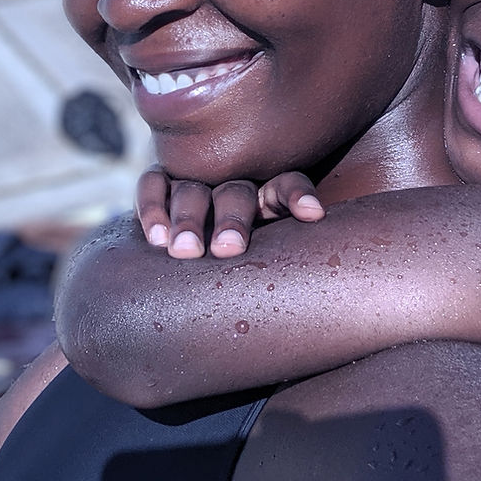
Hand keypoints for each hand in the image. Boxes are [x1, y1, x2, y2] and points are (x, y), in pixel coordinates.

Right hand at [134, 167, 322, 258]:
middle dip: (232, 221)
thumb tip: (328, 301)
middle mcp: (231, 182)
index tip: (312, 215)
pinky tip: (156, 238)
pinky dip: (152, 207)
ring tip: (184, 252)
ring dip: (188, 219)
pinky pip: (152, 183)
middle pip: (235, 193)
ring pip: (192, 191)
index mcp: (267, 194)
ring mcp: (193, 179)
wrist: (180, 251)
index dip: (298, 195)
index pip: (287, 183)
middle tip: (226, 250)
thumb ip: (287, 262)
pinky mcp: (160, 179)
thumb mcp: (269, 259)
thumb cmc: (243, 266)